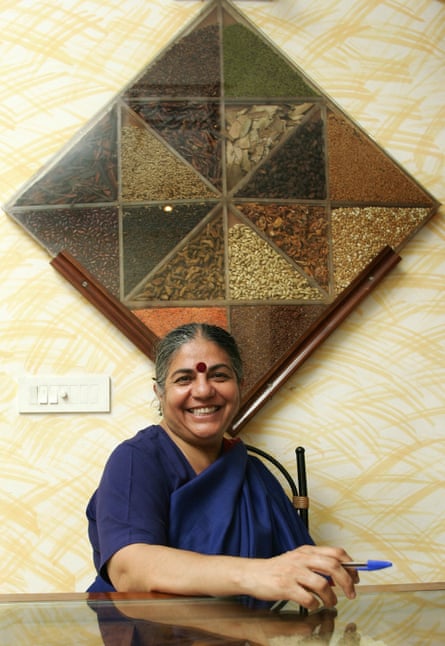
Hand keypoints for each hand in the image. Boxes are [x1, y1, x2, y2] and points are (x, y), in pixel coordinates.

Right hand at [243, 545, 357, 609]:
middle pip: (333, 566)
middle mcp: (302, 559)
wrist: (253, 574)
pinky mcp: (285, 586)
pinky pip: (308, 598)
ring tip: (330, 602)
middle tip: (351, 593)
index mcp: (307, 551)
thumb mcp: (298, 560)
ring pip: (322, 584)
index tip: (356, 577)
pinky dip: (314, 604)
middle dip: (347, 581)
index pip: (336, 552)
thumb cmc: (277, 569)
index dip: (350, 565)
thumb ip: (317, 564)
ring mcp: (293, 572)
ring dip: (331, 597)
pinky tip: (312, 605)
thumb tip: (340, 576)